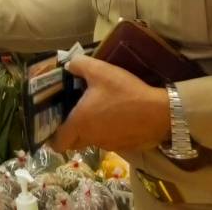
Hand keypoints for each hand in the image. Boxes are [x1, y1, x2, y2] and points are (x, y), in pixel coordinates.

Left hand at [52, 57, 170, 154]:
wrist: (158, 112)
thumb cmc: (124, 92)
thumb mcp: (99, 70)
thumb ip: (79, 65)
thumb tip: (68, 65)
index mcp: (80, 123)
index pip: (59, 143)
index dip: (52, 136)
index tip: (53, 123)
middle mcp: (92, 138)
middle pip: (74, 143)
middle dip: (70, 132)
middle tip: (73, 113)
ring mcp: (108, 145)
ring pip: (91, 141)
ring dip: (90, 130)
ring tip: (96, 110)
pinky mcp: (124, 146)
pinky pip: (108, 141)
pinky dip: (107, 131)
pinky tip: (115, 115)